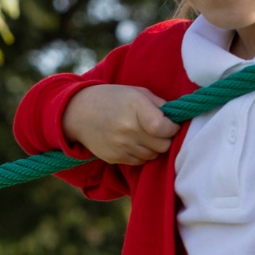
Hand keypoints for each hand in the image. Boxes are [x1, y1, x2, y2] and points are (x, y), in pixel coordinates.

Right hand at [62, 85, 179, 164]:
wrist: (78, 113)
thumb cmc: (111, 98)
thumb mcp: (136, 92)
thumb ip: (158, 104)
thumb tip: (176, 118)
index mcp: (135, 108)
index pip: (164, 128)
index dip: (173, 128)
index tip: (171, 124)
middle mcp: (128, 129)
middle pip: (163, 145)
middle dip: (166, 139)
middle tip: (160, 132)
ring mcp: (120, 146)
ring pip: (153, 155)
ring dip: (154, 148)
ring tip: (146, 137)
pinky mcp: (114, 157)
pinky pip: (139, 162)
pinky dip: (142, 154)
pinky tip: (135, 143)